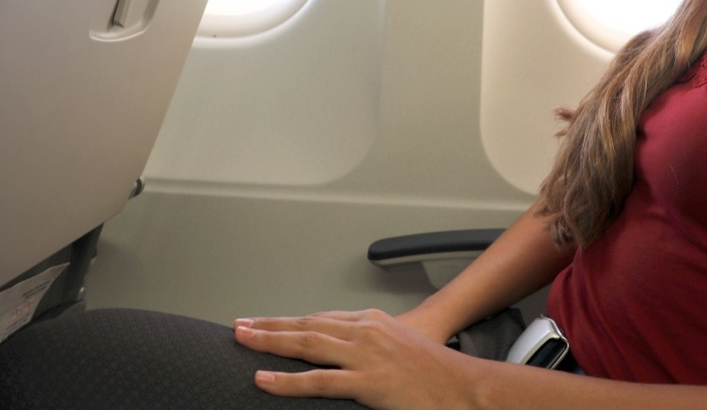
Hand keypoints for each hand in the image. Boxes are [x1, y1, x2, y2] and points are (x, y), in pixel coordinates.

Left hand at [233, 309, 484, 408]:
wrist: (466, 387)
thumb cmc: (437, 373)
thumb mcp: (400, 348)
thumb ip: (372, 347)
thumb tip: (347, 357)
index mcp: (371, 322)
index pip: (320, 319)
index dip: (288, 321)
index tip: (264, 323)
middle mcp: (365, 331)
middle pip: (306, 325)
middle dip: (270, 325)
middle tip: (240, 325)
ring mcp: (365, 355)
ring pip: (306, 345)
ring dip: (270, 341)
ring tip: (243, 340)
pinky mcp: (367, 382)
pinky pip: (318, 381)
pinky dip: (287, 380)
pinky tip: (264, 379)